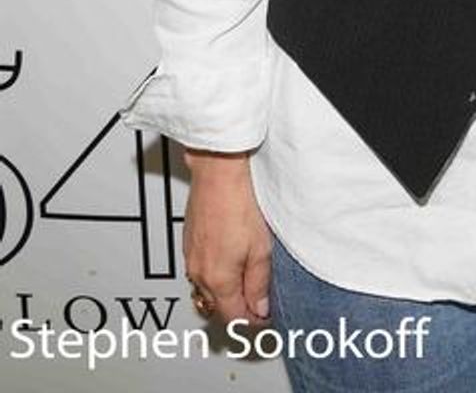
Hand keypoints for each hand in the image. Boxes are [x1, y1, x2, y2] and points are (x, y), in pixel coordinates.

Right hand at [183, 149, 272, 325]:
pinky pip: (202, 269)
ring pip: (208, 287)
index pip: (233, 317)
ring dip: (228, 290)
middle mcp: (199, 272)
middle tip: (261, 301)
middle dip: (240, 308)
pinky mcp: (190, 241)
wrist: (218, 174)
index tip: (266, 316)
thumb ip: (259, 283)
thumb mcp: (261, 248)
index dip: (252, 321)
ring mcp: (191, 257)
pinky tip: (233, 258)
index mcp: (218, 279)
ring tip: (249, 279)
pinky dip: (217, 272)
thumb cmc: (239, 204)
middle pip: (219, 305)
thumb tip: (260, 307)